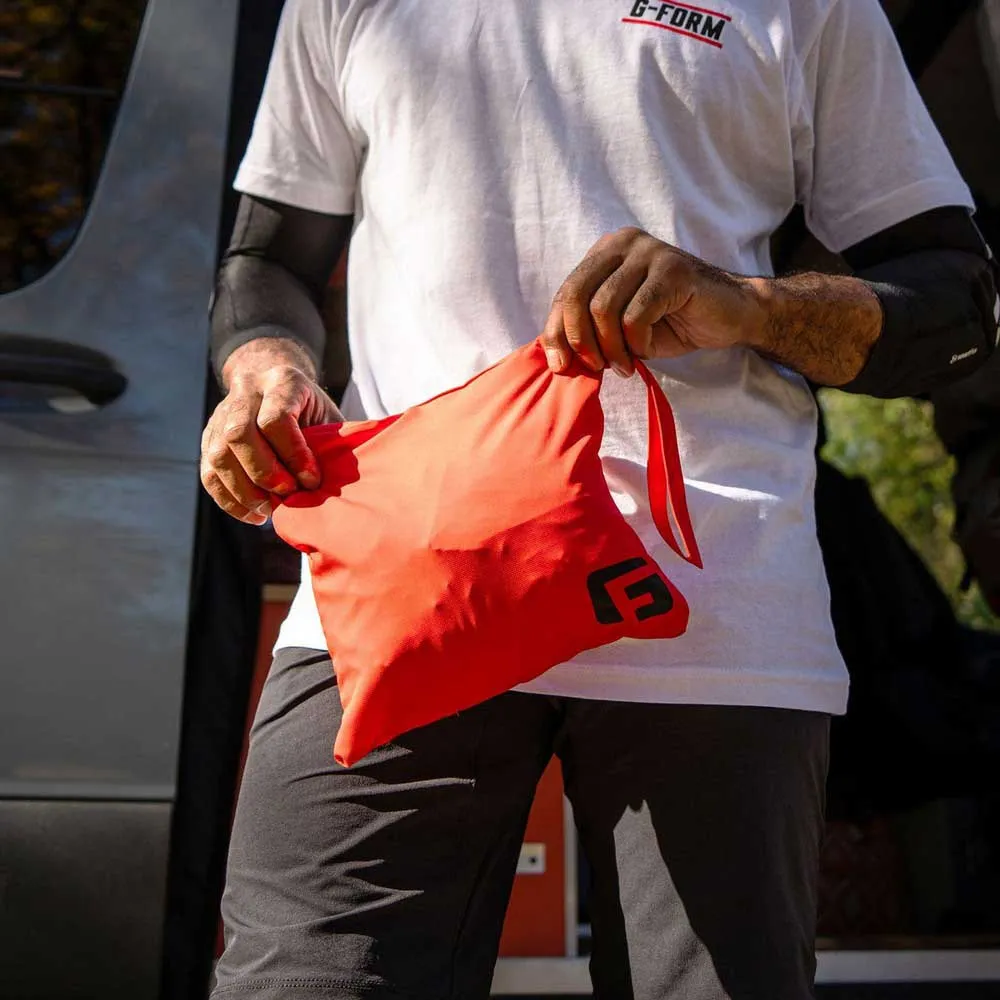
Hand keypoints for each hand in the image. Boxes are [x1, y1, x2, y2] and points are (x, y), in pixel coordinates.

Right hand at [200, 340, 341, 523]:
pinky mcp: (208, 437)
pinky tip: (254, 515)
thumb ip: (332, 445)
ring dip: (244, 491)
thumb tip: (340, 487)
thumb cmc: (311, 410)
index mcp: (281, 381)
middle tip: (288, 495)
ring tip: (270, 511)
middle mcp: (246, 392)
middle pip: (239, 434)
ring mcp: (221, 413)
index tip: (312, 480)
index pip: (275, 419)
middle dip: (265, 473)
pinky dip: (230, 500)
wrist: (273, 381)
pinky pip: (209, 473)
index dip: (294, 455)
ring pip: (219, 455)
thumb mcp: (327, 416)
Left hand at [541, 227, 764, 375]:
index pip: (566, 292)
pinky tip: (646, 350)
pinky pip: (635, 316)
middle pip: (577, 296)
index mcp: (605, 251)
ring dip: (611, 348)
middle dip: (580, 340)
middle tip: (596, 366)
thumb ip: (588, 328)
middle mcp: (623, 243)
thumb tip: (553, 355)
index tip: (561, 364)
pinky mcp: (673, 271)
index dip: (556, 331)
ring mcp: (649, 252)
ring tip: (625, 364)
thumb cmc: (670, 321)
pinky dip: (637, 343)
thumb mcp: (619, 325)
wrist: (729, 316)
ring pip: (604, 308)